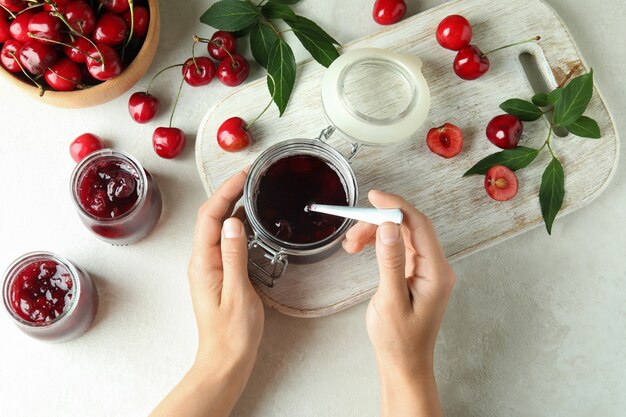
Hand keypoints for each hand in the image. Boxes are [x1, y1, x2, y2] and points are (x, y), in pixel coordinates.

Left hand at [188, 169, 263, 371]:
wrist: (226, 360)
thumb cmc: (232, 333)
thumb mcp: (238, 292)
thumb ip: (234, 256)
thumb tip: (234, 222)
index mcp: (203, 263)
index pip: (210, 217)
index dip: (225, 192)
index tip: (243, 176)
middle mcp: (202, 262)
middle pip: (210, 217)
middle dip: (227, 193)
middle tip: (249, 177)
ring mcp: (208, 268)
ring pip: (216, 228)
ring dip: (230, 206)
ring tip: (250, 192)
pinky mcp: (218, 274)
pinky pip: (223, 241)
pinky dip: (235, 225)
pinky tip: (248, 222)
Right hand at [343, 190, 454, 416]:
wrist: (404, 364)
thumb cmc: (399, 340)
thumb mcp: (390, 300)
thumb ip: (390, 262)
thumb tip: (387, 227)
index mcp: (436, 271)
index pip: (418, 225)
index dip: (396, 206)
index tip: (373, 197)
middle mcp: (436, 267)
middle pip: (408, 227)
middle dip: (378, 223)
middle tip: (352, 232)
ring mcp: (427, 270)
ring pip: (401, 236)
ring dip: (376, 234)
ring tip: (350, 245)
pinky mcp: (416, 274)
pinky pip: (399, 248)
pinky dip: (380, 244)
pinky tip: (362, 248)